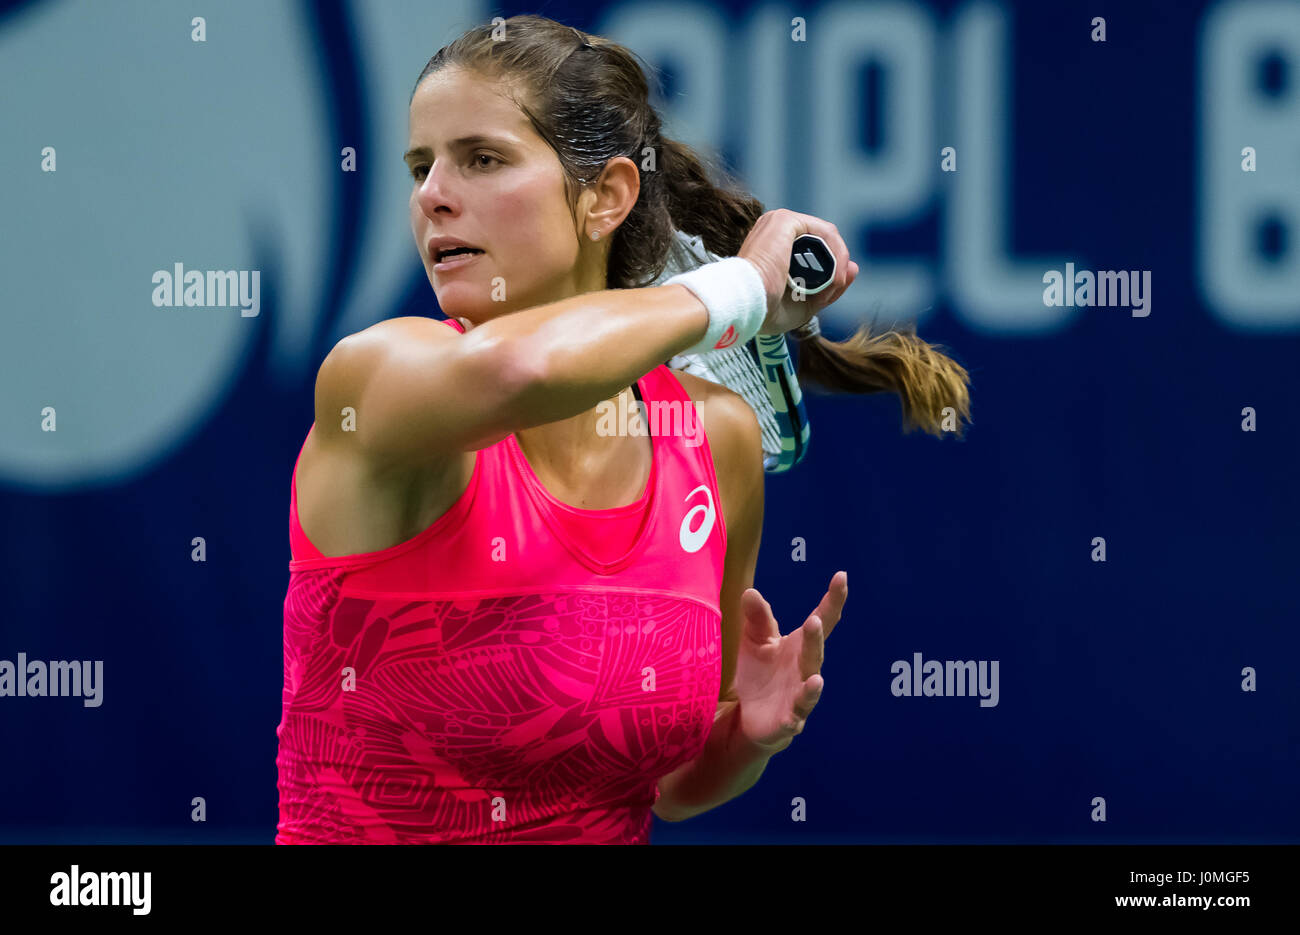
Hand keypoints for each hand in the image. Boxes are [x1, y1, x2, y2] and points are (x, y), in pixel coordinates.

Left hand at [730, 571, 847, 754]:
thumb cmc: (761, 672)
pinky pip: (794, 720)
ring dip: (813, 686)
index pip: (823, 620)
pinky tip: (793, 719)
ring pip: (810, 691)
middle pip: (815, 653)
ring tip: (816, 679)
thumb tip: (750, 592)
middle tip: (815, 621)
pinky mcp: (787, 721)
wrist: (752, 714)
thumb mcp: (755, 641)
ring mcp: (799, 697)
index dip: (833, 599)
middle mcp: (806, 669)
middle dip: (816, 639)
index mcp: (801, 646)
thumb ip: (757, 618)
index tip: (842, 576)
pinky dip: (794, 719)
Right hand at [738, 210, 859, 333]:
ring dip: (838, 261)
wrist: (746, 306)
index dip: (831, 268)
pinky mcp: (786, 221)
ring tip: (837, 283)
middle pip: (821, 243)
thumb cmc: (765, 310)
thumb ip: (829, 287)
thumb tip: (854, 269)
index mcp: (773, 247)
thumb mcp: (805, 302)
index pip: (813, 251)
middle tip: (838, 285)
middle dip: (837, 265)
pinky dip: (837, 252)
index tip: (836, 288)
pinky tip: (836, 273)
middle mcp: (775, 230)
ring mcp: (779, 223)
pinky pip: (825, 232)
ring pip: (826, 236)